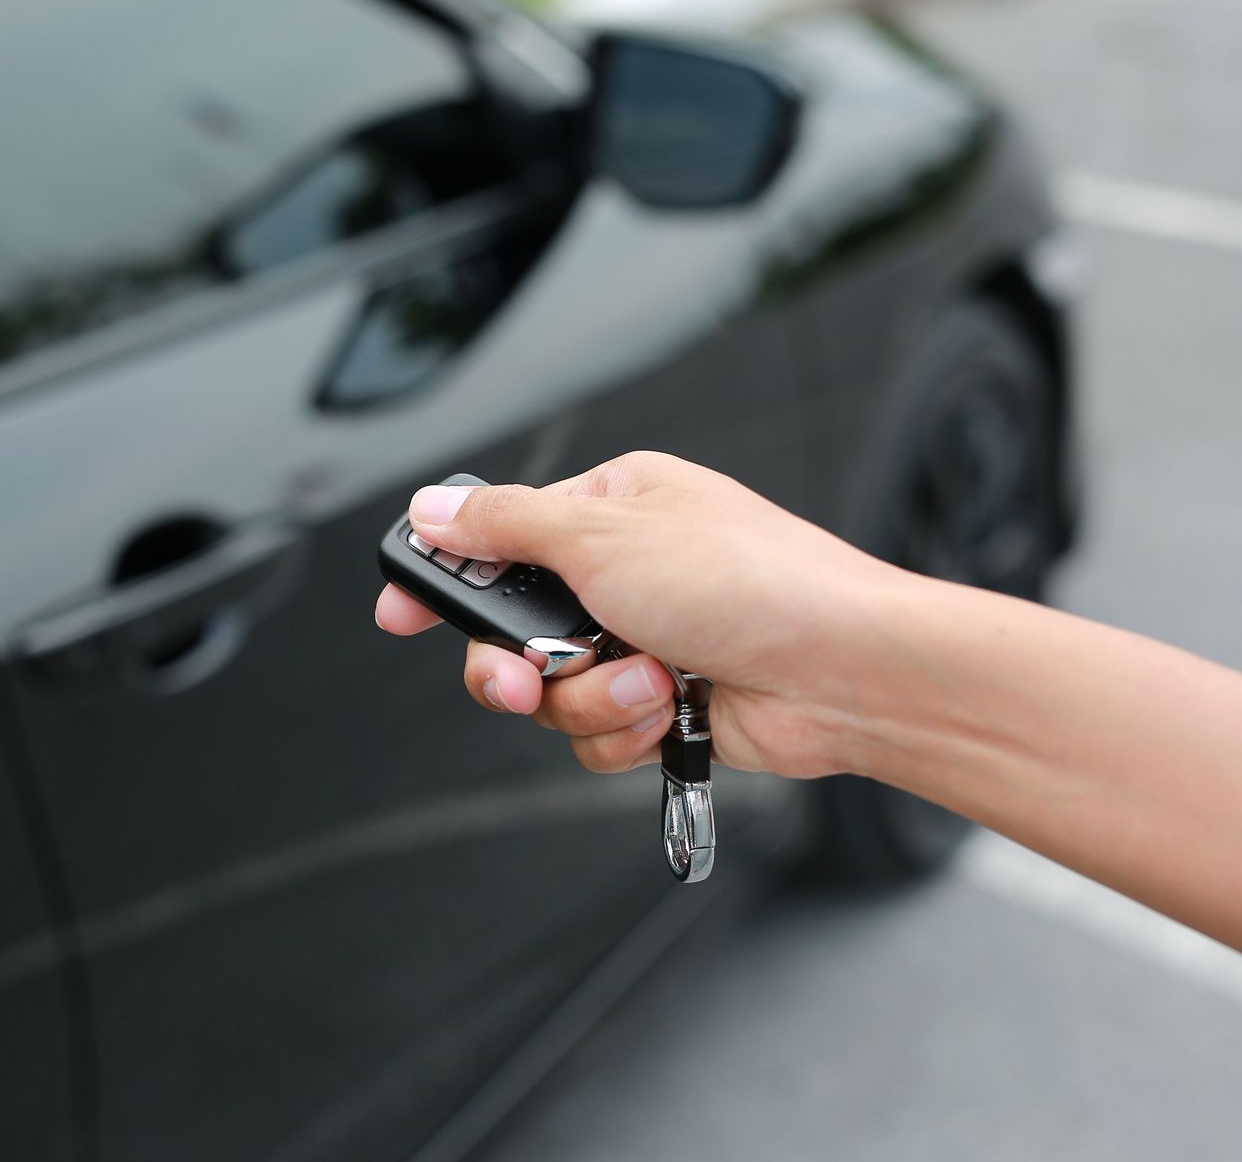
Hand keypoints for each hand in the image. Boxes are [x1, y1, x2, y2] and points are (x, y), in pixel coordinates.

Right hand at [375, 451, 913, 777]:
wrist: (842, 670)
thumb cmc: (751, 581)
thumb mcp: (604, 534)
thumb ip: (504, 526)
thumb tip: (435, 508)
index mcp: (610, 508)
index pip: (498, 537)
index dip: (444, 578)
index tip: (400, 612)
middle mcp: (623, 572)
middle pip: (512, 630)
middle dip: (519, 663)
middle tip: (527, 675)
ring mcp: (643, 640)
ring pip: (551, 692)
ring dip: (590, 696)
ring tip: (647, 678)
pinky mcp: (664, 705)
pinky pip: (595, 734)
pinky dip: (624, 728)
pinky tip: (669, 708)